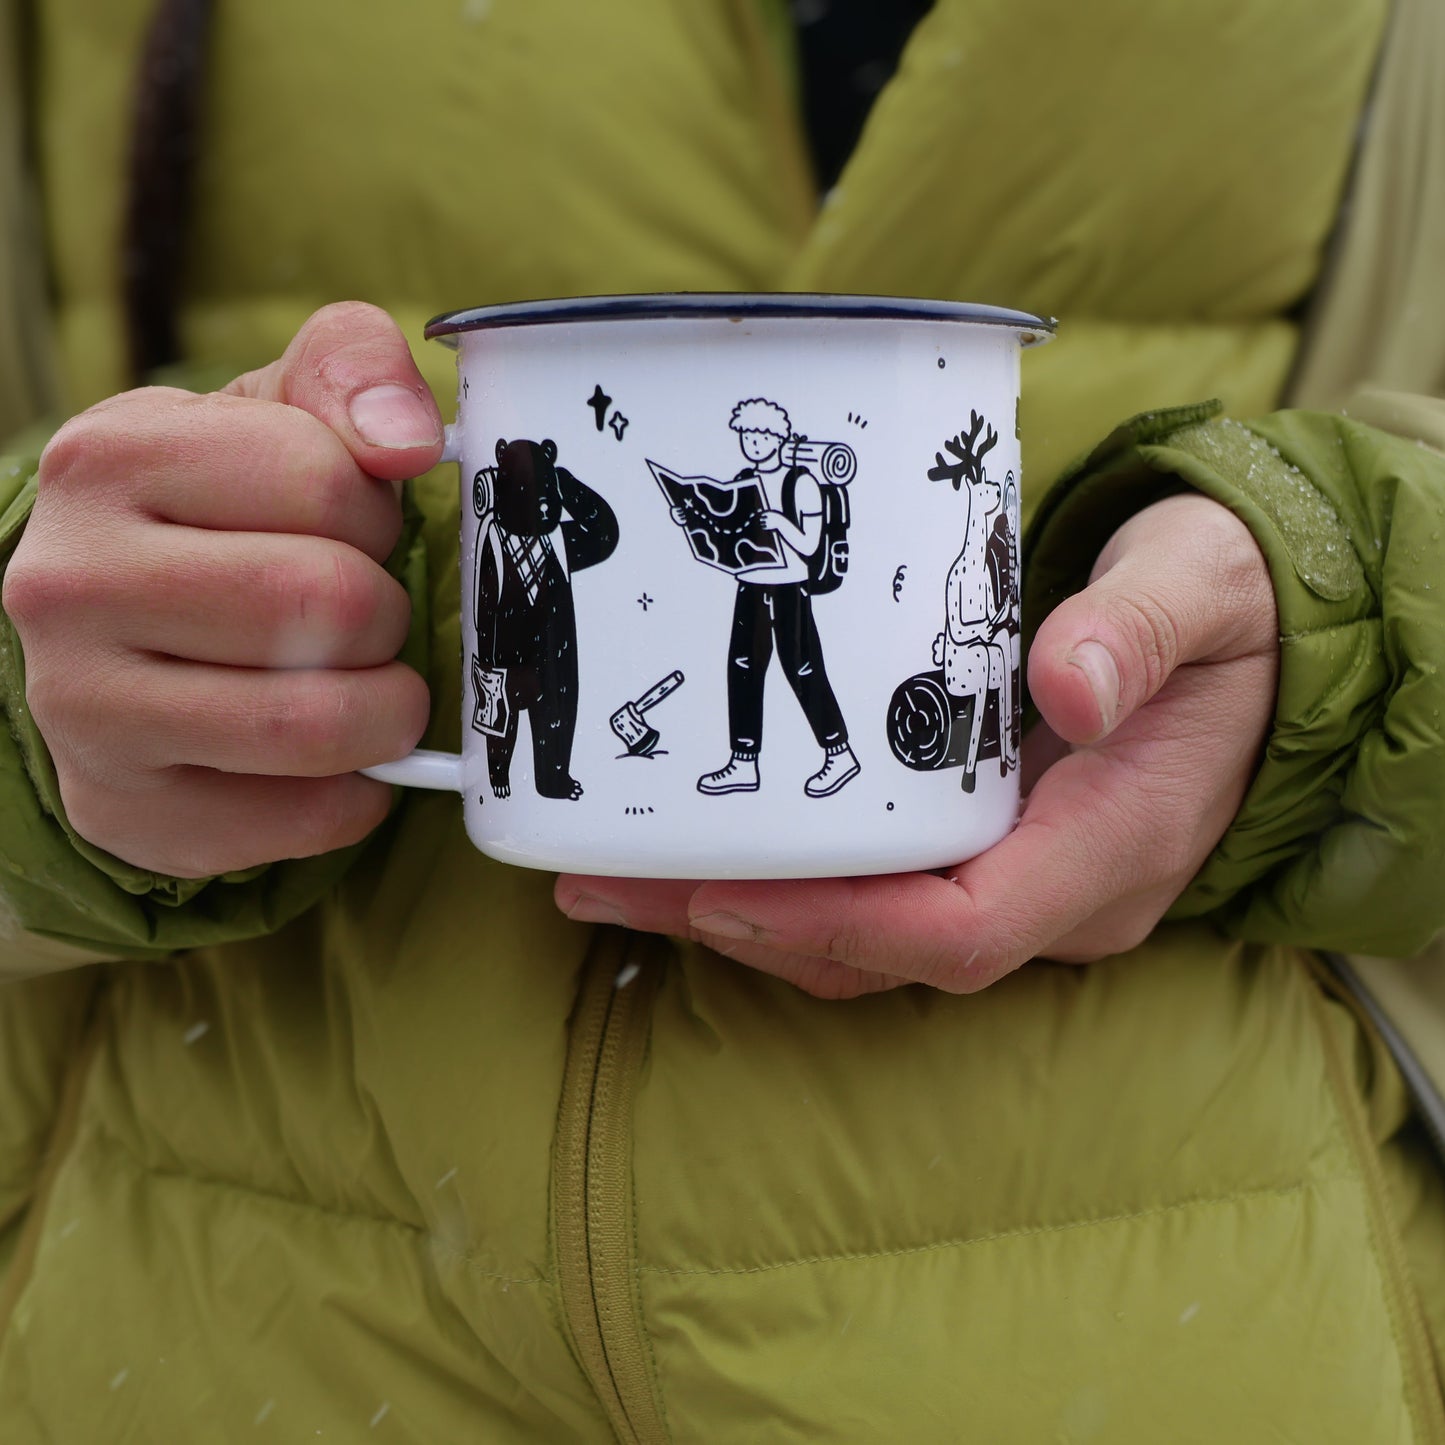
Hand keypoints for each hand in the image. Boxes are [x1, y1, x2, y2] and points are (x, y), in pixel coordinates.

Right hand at [2, 302, 441, 876]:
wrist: (117, 633)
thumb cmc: (222, 511)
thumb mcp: (273, 410)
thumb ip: (351, 371)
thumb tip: (408, 438)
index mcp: (110, 457)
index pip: (323, 480)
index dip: (375, 513)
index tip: (355, 530)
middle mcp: (69, 582)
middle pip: (323, 604)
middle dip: (384, 615)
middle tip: (366, 617)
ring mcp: (81, 707)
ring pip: (311, 723)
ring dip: (385, 711)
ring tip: (370, 689)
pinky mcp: (125, 808)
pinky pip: (301, 819)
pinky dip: (356, 795)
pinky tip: (338, 762)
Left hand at [555, 494, 1278, 997]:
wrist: (1256, 645)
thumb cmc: (1227, 607)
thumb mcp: (1202, 585)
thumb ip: (1140, 627)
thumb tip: (1065, 684)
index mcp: (1115, 842)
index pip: (964, 930)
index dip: (834, 922)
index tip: (719, 895)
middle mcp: (1064, 894)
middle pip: (885, 950)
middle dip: (744, 928)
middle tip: (605, 886)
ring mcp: (1027, 887)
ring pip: (870, 941)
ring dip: (744, 919)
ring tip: (614, 879)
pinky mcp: (992, 859)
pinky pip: (880, 902)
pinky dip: (788, 888)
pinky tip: (702, 855)